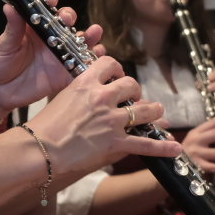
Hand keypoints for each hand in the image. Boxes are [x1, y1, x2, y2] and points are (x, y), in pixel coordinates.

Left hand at [0, 0, 100, 123]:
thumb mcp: (4, 45)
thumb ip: (12, 28)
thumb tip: (10, 6)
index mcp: (33, 26)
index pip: (45, 6)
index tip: (50, 0)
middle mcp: (49, 37)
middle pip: (65, 21)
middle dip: (69, 16)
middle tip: (66, 19)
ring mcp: (58, 54)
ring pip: (78, 41)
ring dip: (89, 34)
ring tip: (95, 32)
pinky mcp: (64, 72)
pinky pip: (82, 63)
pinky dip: (93, 57)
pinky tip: (98, 52)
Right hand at [26, 56, 181, 175]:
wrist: (39, 150)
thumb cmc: (44, 126)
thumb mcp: (60, 98)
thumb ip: (78, 92)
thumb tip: (91, 90)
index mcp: (85, 84)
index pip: (110, 64)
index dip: (117, 69)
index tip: (117, 76)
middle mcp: (102, 98)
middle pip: (131, 85)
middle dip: (136, 91)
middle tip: (134, 99)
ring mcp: (111, 121)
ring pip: (146, 111)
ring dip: (154, 112)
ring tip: (156, 113)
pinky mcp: (116, 144)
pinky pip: (146, 144)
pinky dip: (163, 148)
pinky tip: (174, 147)